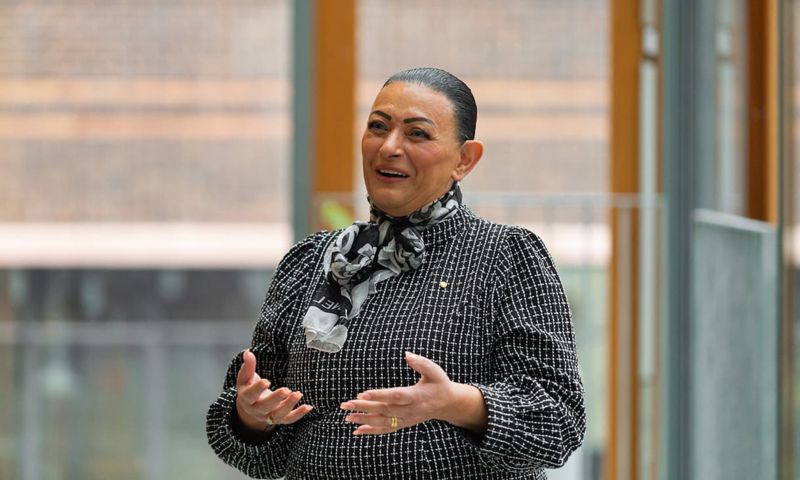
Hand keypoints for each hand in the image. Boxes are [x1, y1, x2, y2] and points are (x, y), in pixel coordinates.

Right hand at [235, 349, 312, 431]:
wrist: (251, 408)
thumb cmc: (249, 389)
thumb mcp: (246, 378)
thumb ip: (248, 366)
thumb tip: (248, 352)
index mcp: (247, 399)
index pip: (251, 395)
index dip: (258, 389)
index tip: (266, 381)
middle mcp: (257, 410)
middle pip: (265, 407)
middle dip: (276, 399)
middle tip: (286, 390)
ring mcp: (269, 416)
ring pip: (279, 414)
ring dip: (289, 405)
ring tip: (298, 394)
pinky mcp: (279, 419)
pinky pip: (289, 419)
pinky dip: (299, 414)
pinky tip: (308, 406)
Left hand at [340, 351, 459, 434]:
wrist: (447, 404)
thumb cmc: (439, 384)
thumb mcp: (435, 371)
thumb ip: (421, 363)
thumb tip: (407, 354)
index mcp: (416, 396)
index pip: (395, 396)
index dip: (379, 395)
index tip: (363, 394)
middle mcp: (410, 410)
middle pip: (384, 410)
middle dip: (364, 408)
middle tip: (346, 404)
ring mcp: (406, 419)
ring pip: (383, 422)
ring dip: (364, 420)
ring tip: (347, 417)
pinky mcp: (403, 424)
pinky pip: (386, 429)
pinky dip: (372, 431)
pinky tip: (357, 430)